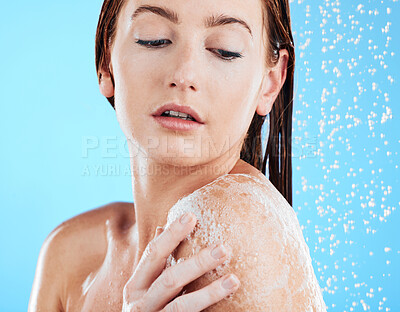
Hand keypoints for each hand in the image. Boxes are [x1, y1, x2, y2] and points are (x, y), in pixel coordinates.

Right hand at [122, 212, 239, 311]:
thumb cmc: (147, 309)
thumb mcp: (144, 287)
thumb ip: (154, 262)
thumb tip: (163, 226)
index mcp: (135, 285)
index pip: (153, 253)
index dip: (172, 234)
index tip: (191, 216)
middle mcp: (140, 303)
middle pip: (170, 278)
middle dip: (198, 263)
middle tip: (224, 248)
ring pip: (182, 306)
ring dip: (210, 292)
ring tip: (234, 280)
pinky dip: (207, 311)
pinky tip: (229, 306)